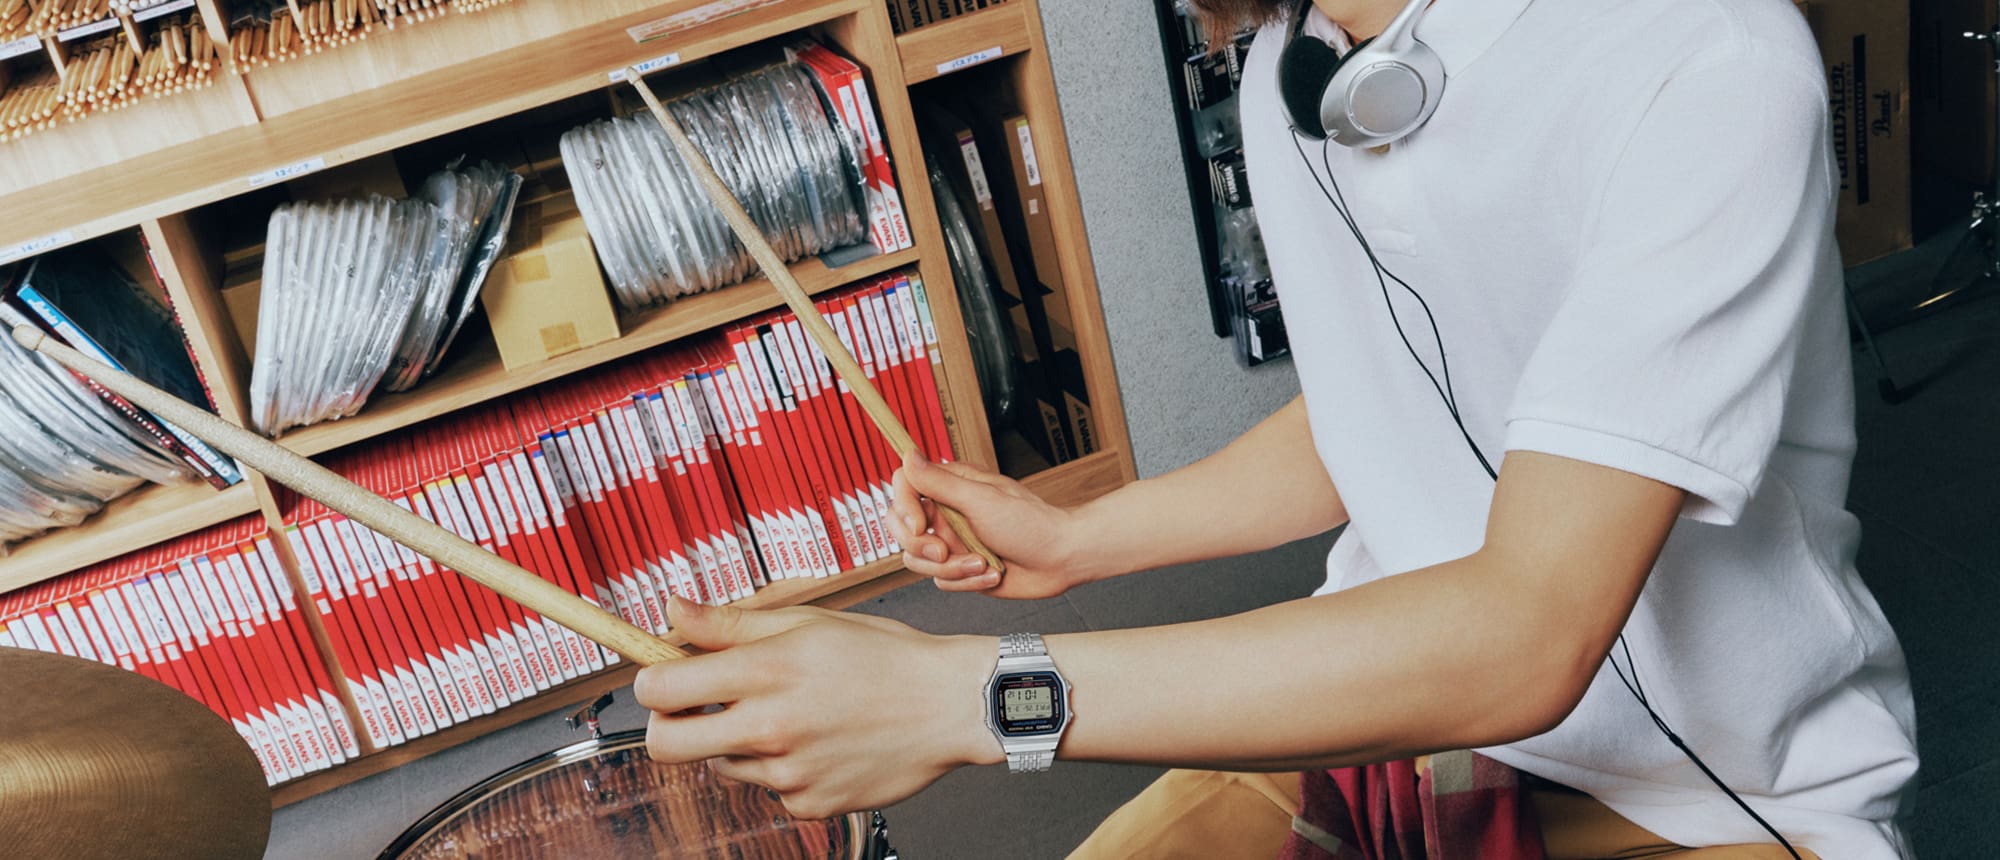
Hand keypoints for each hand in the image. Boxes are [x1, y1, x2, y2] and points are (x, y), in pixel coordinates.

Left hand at [638, 597, 1001, 819]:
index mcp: (766, 670)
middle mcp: (770, 726)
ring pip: (721, 764)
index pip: (659, 689)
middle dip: (665, 725)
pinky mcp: (810, 803)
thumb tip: (672, 610)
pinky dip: (782, 767)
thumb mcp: (807, 623)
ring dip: (735, 742)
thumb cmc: (884, 656)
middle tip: (692, 709)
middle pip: (664, 745)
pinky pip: (769, 787)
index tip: (663, 675)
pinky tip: (820, 741)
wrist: (951, 705)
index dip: (650, 681)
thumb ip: (730, 624)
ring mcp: (788, 772)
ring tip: (789, 715)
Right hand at [887, 452, 1093, 598]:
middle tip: (945, 551)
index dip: (904, 508)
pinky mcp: (961, 570)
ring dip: (953, 568)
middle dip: (922, 547)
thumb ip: (940, 481)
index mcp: (952, 487)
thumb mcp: (981, 499)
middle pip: (902, 529)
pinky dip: (968, 582)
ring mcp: (953, 543)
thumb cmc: (1031, 524)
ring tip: (982, 563)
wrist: (1060, 559)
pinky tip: (993, 573)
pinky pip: (942, 582)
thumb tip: (909, 455)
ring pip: (919, 561)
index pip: (904, 488)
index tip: (920, 525)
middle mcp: (947, 513)